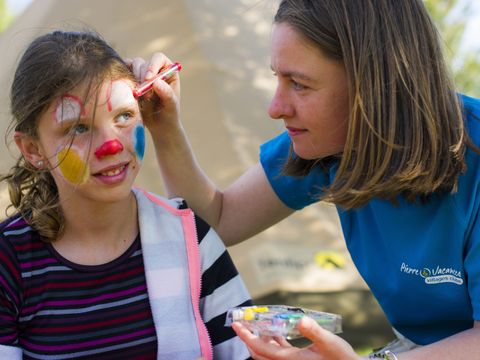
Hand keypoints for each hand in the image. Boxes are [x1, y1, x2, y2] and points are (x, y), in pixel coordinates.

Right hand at [125, 53, 180, 136]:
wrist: (159, 125)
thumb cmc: (169, 114)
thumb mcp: (171, 106)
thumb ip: (167, 94)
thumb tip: (156, 82)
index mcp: (169, 72)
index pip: (159, 58)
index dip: (152, 65)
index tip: (148, 78)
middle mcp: (156, 70)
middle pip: (144, 63)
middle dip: (142, 78)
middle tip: (146, 95)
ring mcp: (143, 74)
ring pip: (133, 66)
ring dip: (135, 79)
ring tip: (140, 96)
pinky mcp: (132, 80)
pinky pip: (125, 72)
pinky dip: (125, 78)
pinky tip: (128, 88)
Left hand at [232, 317, 360, 359]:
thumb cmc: (342, 359)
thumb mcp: (330, 343)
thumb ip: (314, 332)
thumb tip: (301, 320)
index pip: (261, 349)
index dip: (246, 337)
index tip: (236, 324)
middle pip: (258, 353)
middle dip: (248, 338)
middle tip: (242, 322)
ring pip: (266, 353)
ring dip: (259, 339)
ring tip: (257, 322)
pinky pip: (277, 352)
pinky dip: (271, 341)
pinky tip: (275, 330)